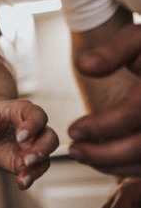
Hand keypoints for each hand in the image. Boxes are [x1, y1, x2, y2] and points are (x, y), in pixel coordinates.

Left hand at [0, 99, 59, 188]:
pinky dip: (29, 177)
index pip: (36, 116)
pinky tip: (21, 183)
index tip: (20, 137)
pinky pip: (35, 170)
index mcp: (25, 111)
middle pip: (50, 137)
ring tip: (24, 175)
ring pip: (46, 156)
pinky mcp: (28, 161)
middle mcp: (36, 129)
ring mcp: (34, 146)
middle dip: (41, 149)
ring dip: (37, 166)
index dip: (32, 126)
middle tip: (27, 159)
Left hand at [69, 23, 140, 175]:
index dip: (101, 126)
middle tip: (74, 150)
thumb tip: (84, 66)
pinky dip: (129, 168)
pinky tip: (104, 161)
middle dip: (102, 154)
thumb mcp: (140, 39)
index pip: (134, 112)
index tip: (72, 130)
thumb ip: (114, 50)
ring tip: (84, 155)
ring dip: (113, 165)